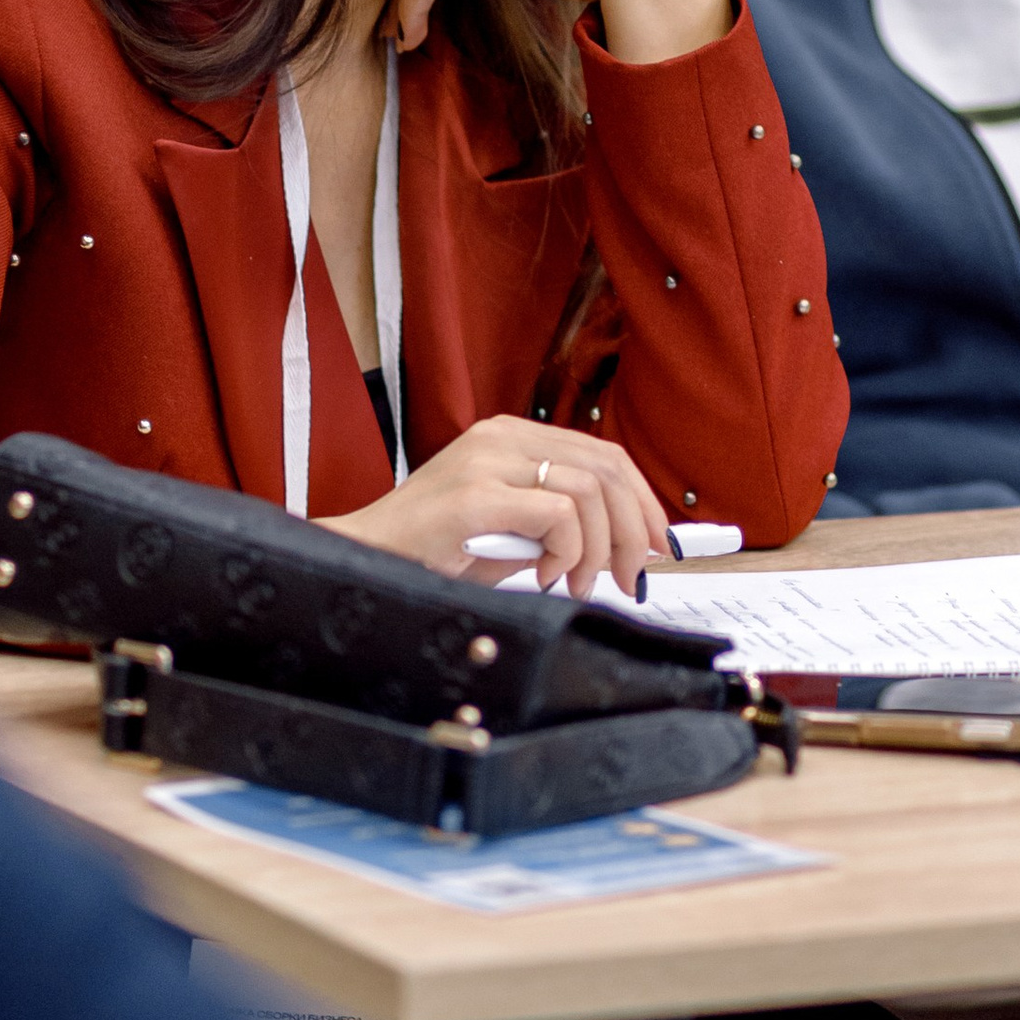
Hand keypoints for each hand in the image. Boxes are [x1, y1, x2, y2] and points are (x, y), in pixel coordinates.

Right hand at [323, 413, 668, 598]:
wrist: (366, 559)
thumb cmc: (434, 551)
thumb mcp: (510, 530)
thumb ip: (561, 524)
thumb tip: (627, 547)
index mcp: (510, 437)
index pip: (604, 455)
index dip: (640, 501)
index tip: (653, 546)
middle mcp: (502, 437)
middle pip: (607, 467)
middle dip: (634, 529)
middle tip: (633, 577)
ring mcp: (488, 461)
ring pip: (590, 489)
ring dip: (600, 548)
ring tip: (578, 583)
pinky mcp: (477, 495)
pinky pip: (559, 513)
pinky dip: (569, 551)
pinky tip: (548, 575)